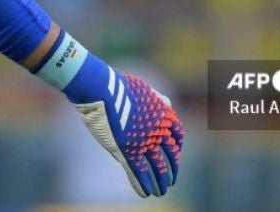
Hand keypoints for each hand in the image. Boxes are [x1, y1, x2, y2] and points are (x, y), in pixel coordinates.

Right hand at [70, 68, 183, 197]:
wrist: (101, 89)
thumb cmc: (118, 85)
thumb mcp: (144, 88)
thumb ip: (157, 99)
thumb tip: (167, 104)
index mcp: (164, 114)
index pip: (178, 135)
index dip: (177, 147)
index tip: (175, 155)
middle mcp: (158, 130)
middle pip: (171, 155)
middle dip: (172, 169)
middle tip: (171, 180)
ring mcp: (144, 141)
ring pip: (158, 167)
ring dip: (161, 182)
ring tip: (161, 191)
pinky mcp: (128, 150)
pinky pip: (139, 171)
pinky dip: (143, 183)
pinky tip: (146, 192)